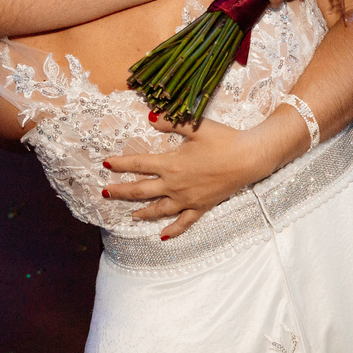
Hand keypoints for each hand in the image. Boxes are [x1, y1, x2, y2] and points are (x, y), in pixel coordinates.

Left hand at [101, 113, 274, 238]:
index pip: (138, 164)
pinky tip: (163, 236)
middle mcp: (174, 185)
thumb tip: (150, 116)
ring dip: (142, 212)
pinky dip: (173, 230)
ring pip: (158, 209)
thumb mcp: (196, 126)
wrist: (248, 158)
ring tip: (130, 215)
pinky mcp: (201, 206)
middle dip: (121, 191)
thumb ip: (171, 122)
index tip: (105, 164)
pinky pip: (184, 222)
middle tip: (105, 193)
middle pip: (141, 190)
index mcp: (171, 164)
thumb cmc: (223, 139)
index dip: (120, 164)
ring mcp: (187, 199)